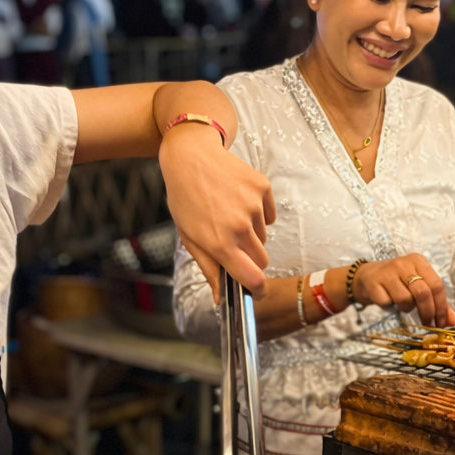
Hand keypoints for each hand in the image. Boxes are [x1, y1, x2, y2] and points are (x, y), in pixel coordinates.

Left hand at [161, 126, 274, 298]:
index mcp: (220, 244)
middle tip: (233, 243)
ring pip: (264, 235)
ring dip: (251, 232)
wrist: (191, 156)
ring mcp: (253, 206)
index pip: (253, 278)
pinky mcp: (263, 188)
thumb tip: (221, 298)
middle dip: (251, 258)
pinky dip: (259, 213)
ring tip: (229, 213)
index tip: (256, 291)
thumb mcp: (189, 236)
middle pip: (262, 259)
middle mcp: (240, 227)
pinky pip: (269, 214)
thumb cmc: (185, 198)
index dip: (257, 289)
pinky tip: (238, 200)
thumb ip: (209, 268)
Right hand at [354, 253, 454, 326]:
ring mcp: (387, 272)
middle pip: (423, 293)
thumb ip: (436, 302)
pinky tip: (388, 302)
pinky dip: (389, 307)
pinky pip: (387, 302)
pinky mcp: (373, 283)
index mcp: (418, 262)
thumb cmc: (396, 282)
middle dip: (427, 312)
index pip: (437, 285)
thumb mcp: (417, 286)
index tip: (441, 323)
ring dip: (406, 308)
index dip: (441, 307)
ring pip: (405, 299)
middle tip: (427, 324)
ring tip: (402, 305)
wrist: (364, 277)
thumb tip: (453, 321)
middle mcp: (404, 264)